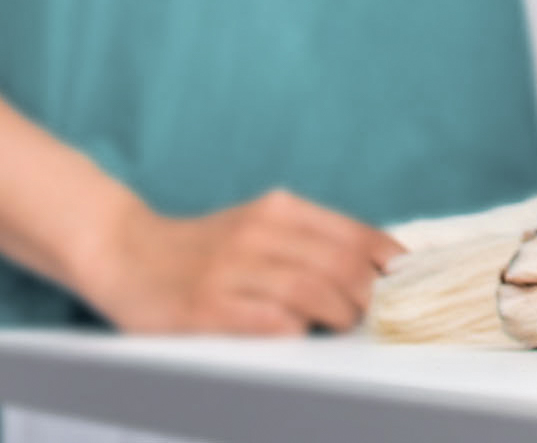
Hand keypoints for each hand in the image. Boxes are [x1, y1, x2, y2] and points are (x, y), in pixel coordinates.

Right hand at [81, 190, 403, 334]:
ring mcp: (229, 270)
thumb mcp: (260, 224)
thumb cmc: (205, 246)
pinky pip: (265, 320)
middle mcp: (257, 233)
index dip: (388, 259)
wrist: (123, 252)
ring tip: (345, 323)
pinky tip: (299, 331)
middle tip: (376, 311)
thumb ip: (311, 238)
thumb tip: (378, 263)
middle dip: (368, 292)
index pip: (353, 234)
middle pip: (338, 264)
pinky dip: (293, 328)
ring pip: (309, 290)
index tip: (409, 278)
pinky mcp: (204, 307)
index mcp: (278, 210)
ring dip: (339, 312)